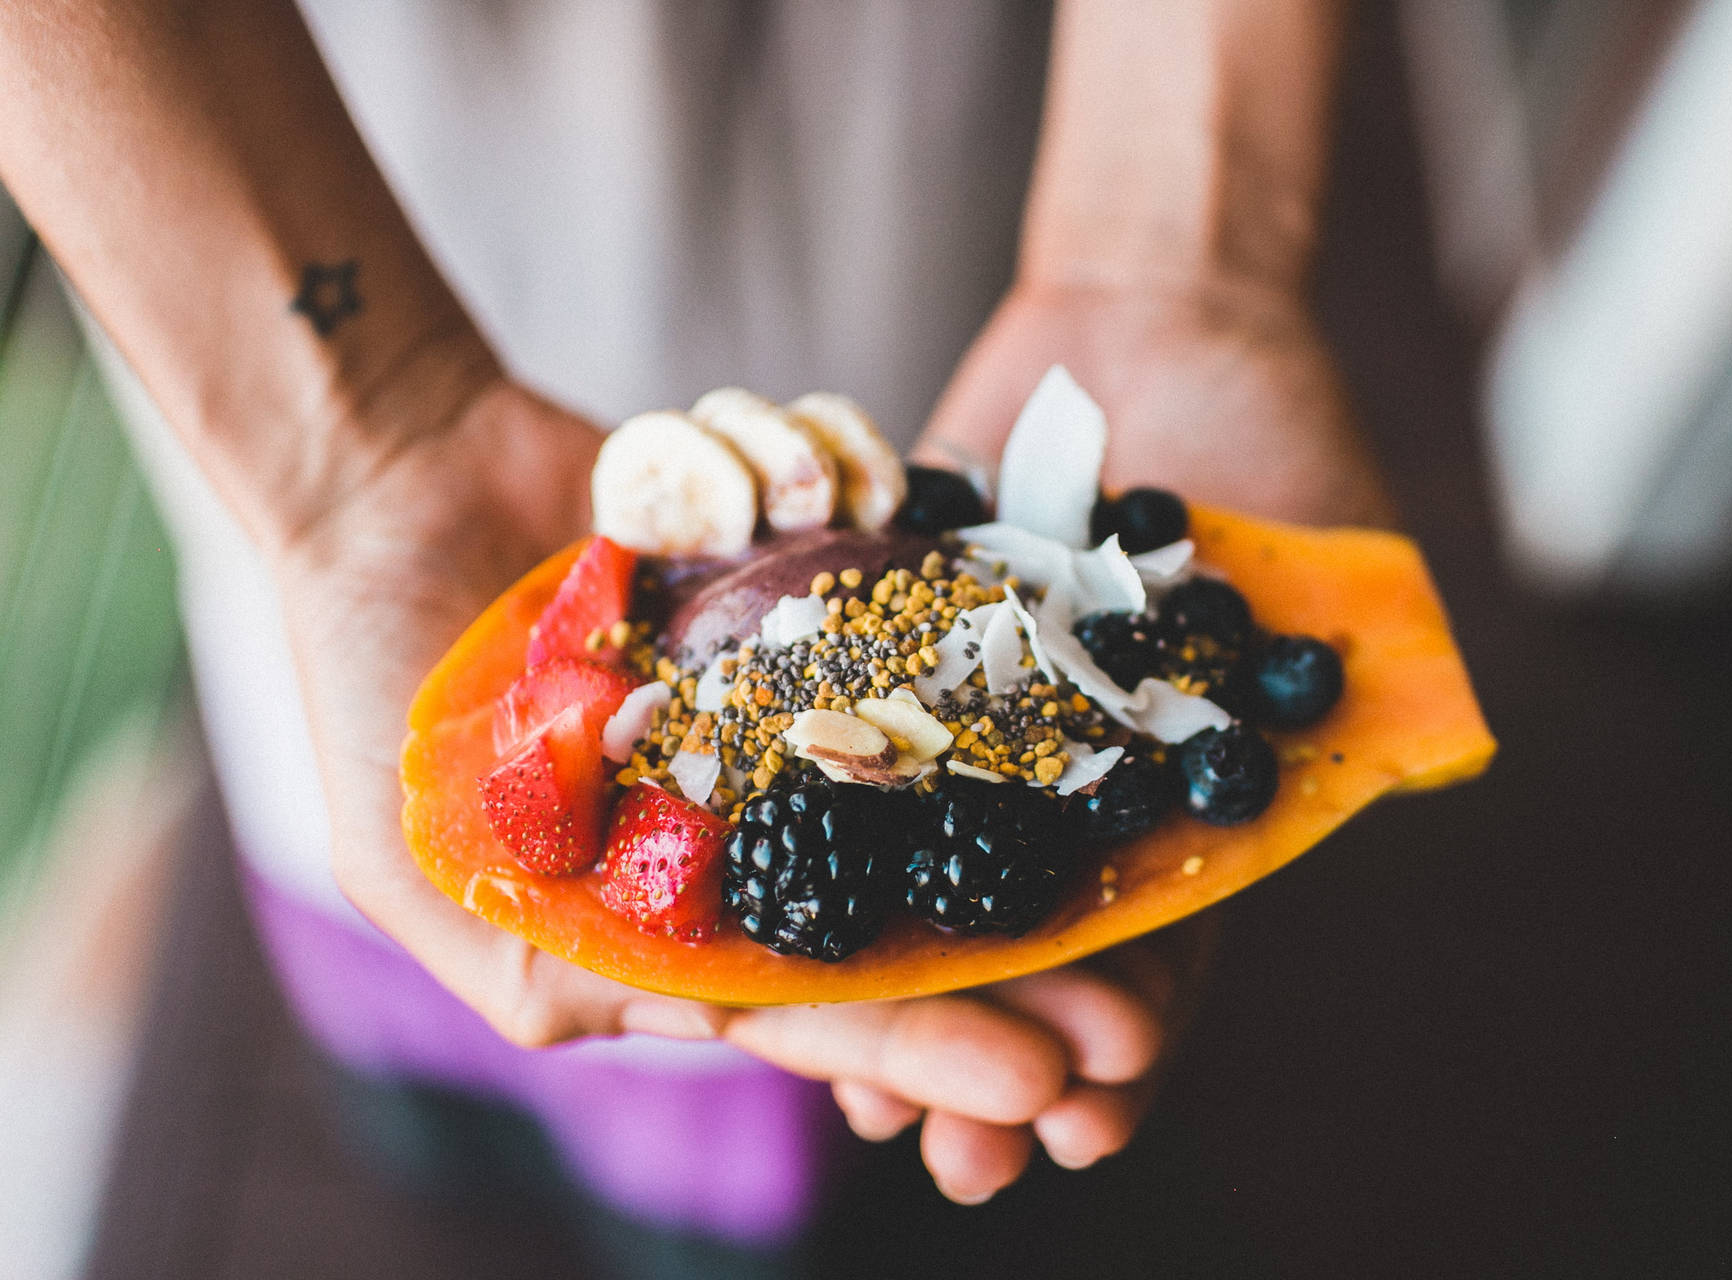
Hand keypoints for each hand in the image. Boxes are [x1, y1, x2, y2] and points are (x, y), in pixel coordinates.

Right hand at [270, 373, 1201, 1203]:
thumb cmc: (368, 670)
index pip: (813, 999)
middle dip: (1019, 978)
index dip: (919, 1043)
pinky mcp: (815, 597)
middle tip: (1136, 1029)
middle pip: (907, 912)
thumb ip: (530, 963)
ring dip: (1039, 838)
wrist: (392, 470)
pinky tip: (1088, 713)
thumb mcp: (411, 856)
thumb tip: (685, 1027)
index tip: (1034, 1084)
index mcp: (669, 904)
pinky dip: (987, 664)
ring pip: (939, 780)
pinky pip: (915, 633)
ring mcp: (791, 706)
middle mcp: (750, 815)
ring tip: (1155, 881)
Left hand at [887, 275, 1395, 1196]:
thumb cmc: (1278, 428)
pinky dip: (806, 852)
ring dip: (898, 994)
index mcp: (1189, 800)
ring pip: (924, 887)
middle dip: (998, 1057)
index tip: (1094, 1114)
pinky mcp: (889, 662)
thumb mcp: (1344, 556)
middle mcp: (1076, 786)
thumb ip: (1363, 665)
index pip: (1169, 942)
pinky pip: (837, 769)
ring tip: (858, 1102)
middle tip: (962, 1160)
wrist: (1157, 316)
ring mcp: (978, 731)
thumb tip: (1425, 748)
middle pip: (1031, 947)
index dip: (1130, 1032)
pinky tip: (767, 939)